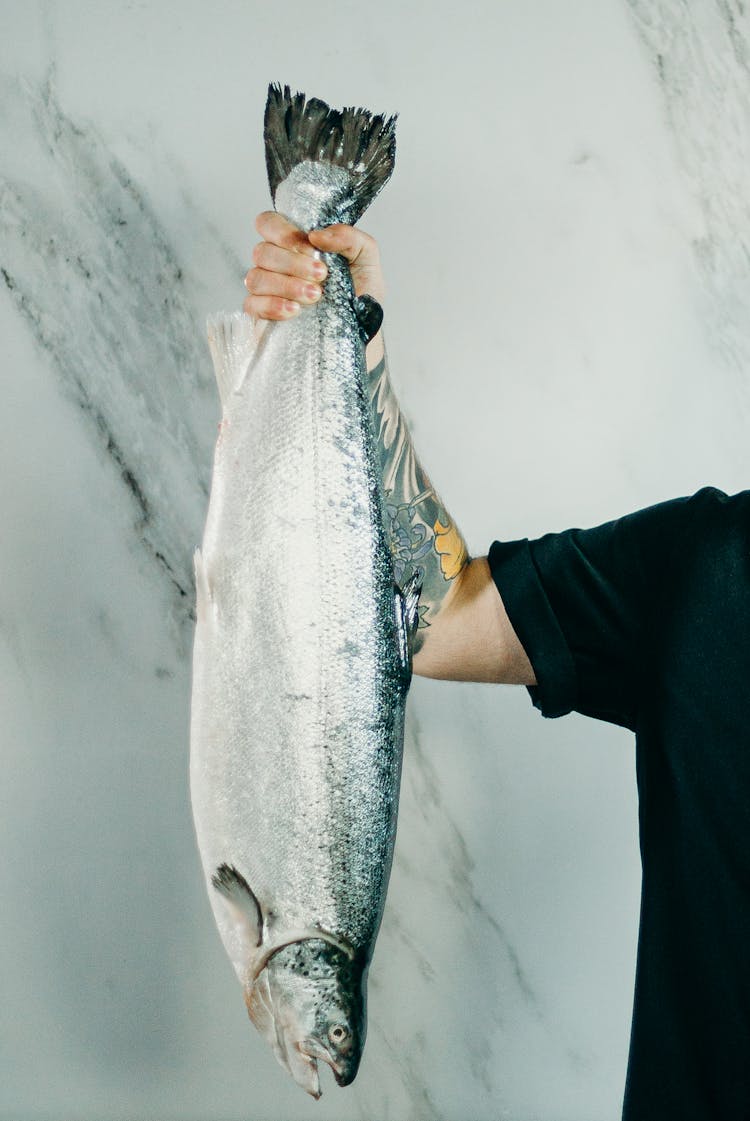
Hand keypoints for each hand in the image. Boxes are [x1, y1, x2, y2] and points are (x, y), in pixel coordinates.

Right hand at [244, 212, 385, 321]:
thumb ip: (349, 237)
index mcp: (294, 243)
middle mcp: (276, 263)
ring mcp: (266, 289)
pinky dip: (273, 305)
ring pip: (256, 277)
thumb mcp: (366, 257)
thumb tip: (317, 234)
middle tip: (321, 276)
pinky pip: (252, 305)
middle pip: (262, 251)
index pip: (268, 223)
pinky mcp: (262, 314)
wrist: (362, 328)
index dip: (283, 232)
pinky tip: (294, 310)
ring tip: (315, 296)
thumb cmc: (360, 290)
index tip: (310, 248)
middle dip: (292, 263)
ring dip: (286, 285)